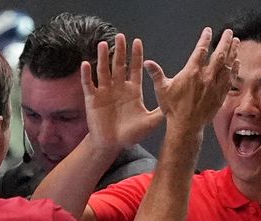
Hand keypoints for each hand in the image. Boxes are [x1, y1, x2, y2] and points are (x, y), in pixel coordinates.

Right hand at [80, 33, 163, 150]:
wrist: (112, 144)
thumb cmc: (130, 134)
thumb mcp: (148, 123)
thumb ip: (160, 113)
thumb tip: (174, 105)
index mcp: (132, 90)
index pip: (135, 69)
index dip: (136, 55)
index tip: (138, 41)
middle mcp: (119, 88)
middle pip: (119, 65)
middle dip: (120, 51)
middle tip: (121, 36)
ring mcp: (105, 92)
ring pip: (103, 71)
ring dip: (103, 58)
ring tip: (104, 44)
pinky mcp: (93, 99)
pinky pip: (89, 85)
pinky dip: (87, 75)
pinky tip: (86, 64)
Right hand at [143, 27, 239, 130]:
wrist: (186, 126)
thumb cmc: (173, 108)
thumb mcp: (162, 89)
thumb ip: (156, 74)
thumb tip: (147, 62)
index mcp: (192, 73)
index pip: (201, 50)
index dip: (205, 39)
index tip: (207, 31)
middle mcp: (206, 77)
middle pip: (219, 55)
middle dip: (224, 41)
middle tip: (228, 31)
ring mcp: (215, 86)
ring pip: (227, 65)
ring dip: (232, 52)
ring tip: (236, 41)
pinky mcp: (220, 95)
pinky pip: (230, 78)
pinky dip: (234, 68)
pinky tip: (237, 62)